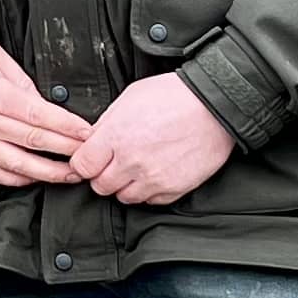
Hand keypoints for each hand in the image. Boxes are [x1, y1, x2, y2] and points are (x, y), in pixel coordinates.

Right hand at [0, 36, 90, 186]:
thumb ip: (23, 83)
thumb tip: (45, 104)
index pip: (41, 116)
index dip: (68, 128)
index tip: (88, 133)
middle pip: (35, 142)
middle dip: (67, 152)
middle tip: (90, 158)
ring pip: (17, 165)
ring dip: (48, 173)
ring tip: (70, 175)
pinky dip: (16, 180)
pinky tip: (33, 179)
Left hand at [69, 73, 235, 207]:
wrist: (215, 105)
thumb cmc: (173, 96)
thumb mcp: (130, 97)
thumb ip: (107, 123)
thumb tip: (92, 140)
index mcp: (116, 136)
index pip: (82, 166)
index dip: (83, 163)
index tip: (90, 160)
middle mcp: (132, 162)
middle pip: (100, 186)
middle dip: (103, 176)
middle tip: (114, 163)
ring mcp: (153, 179)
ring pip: (124, 197)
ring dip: (125, 186)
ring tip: (137, 168)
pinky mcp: (174, 189)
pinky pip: (150, 201)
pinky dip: (149, 191)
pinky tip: (155, 173)